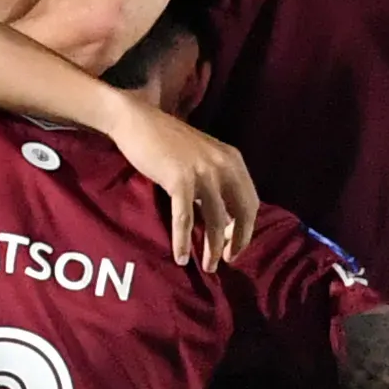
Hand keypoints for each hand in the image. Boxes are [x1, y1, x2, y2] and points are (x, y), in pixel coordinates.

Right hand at [104, 102, 257, 268]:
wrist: (138, 121)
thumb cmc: (167, 142)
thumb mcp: (203, 158)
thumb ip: (217, 182)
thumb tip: (225, 218)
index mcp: (233, 160)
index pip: (251, 202)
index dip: (246, 228)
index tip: (235, 245)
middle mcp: (223, 166)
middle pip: (242, 214)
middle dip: (237, 242)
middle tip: (227, 260)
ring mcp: (203, 172)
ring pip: (216, 222)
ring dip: (213, 249)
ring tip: (208, 266)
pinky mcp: (179, 180)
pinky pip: (185, 218)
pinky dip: (184, 241)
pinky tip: (181, 257)